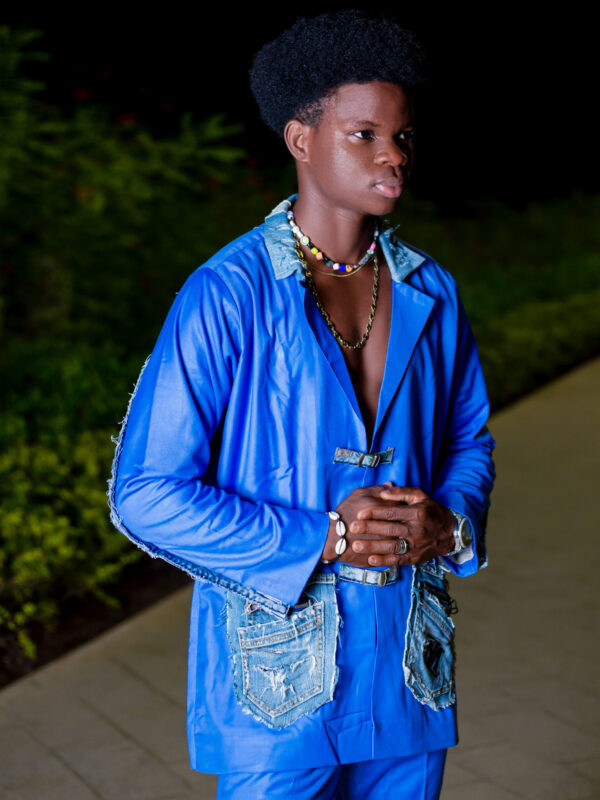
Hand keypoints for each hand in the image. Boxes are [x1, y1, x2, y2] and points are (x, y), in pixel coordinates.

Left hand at [321, 483, 454, 566]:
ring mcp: (416, 546)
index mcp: (417, 513)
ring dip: (373, 547)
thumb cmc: (431, 510)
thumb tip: (383, 491)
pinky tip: (370, 560)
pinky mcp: (414, 558)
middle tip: (353, 527)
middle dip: (370, 529)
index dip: (375, 513)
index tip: (360, 513)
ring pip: (391, 546)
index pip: (392, 513)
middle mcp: (417, 530)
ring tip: (356, 546)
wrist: (449, 533)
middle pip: (390, 529)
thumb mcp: (421, 496)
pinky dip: (384, 561)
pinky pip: (397, 560)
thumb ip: (402, 492)